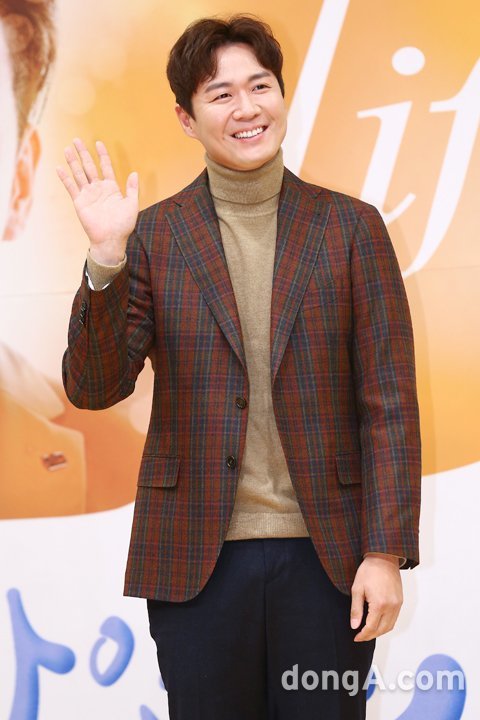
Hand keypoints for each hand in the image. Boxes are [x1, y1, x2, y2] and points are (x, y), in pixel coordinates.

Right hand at [56, 138, 137, 264]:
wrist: (111, 239)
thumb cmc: (123, 225)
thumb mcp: (132, 205)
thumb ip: (132, 189)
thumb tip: (134, 173)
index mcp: (111, 188)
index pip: (105, 166)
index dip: (102, 155)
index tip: (98, 143)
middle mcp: (98, 189)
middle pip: (89, 166)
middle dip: (83, 153)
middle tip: (76, 140)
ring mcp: (88, 195)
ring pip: (79, 174)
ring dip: (72, 161)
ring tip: (67, 149)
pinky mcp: (79, 202)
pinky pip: (71, 187)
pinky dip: (65, 178)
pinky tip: (59, 168)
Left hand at [350, 553, 402, 641]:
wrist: (384, 558)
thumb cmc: (369, 571)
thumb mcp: (357, 589)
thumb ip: (356, 609)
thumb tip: (354, 626)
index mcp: (379, 604)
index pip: (371, 627)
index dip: (363, 635)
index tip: (356, 637)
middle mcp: (391, 606)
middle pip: (382, 630)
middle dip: (370, 636)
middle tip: (360, 636)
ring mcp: (398, 604)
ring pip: (390, 626)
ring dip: (379, 632)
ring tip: (368, 631)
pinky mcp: (400, 601)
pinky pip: (394, 618)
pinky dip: (386, 624)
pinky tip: (378, 622)